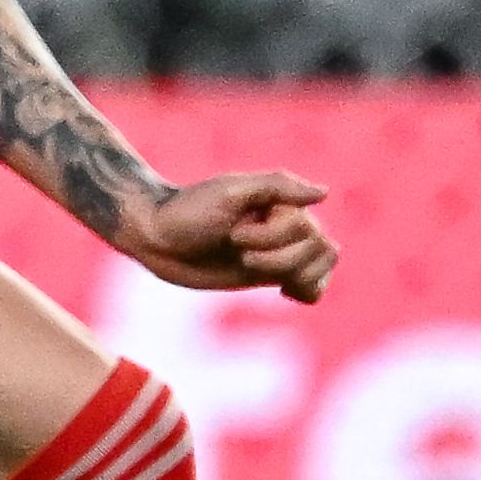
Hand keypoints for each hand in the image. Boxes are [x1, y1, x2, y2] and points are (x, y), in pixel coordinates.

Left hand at [121, 167, 335, 304]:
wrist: (156, 237)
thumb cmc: (188, 210)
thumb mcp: (230, 192)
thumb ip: (278, 187)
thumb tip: (324, 193)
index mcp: (282, 202)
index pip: (310, 230)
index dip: (274, 238)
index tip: (234, 234)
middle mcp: (286, 225)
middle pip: (321, 251)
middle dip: (278, 258)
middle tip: (238, 251)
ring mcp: (279, 250)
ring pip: (320, 270)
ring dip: (288, 273)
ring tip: (250, 265)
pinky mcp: (269, 274)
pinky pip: (312, 287)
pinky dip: (309, 292)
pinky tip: (285, 292)